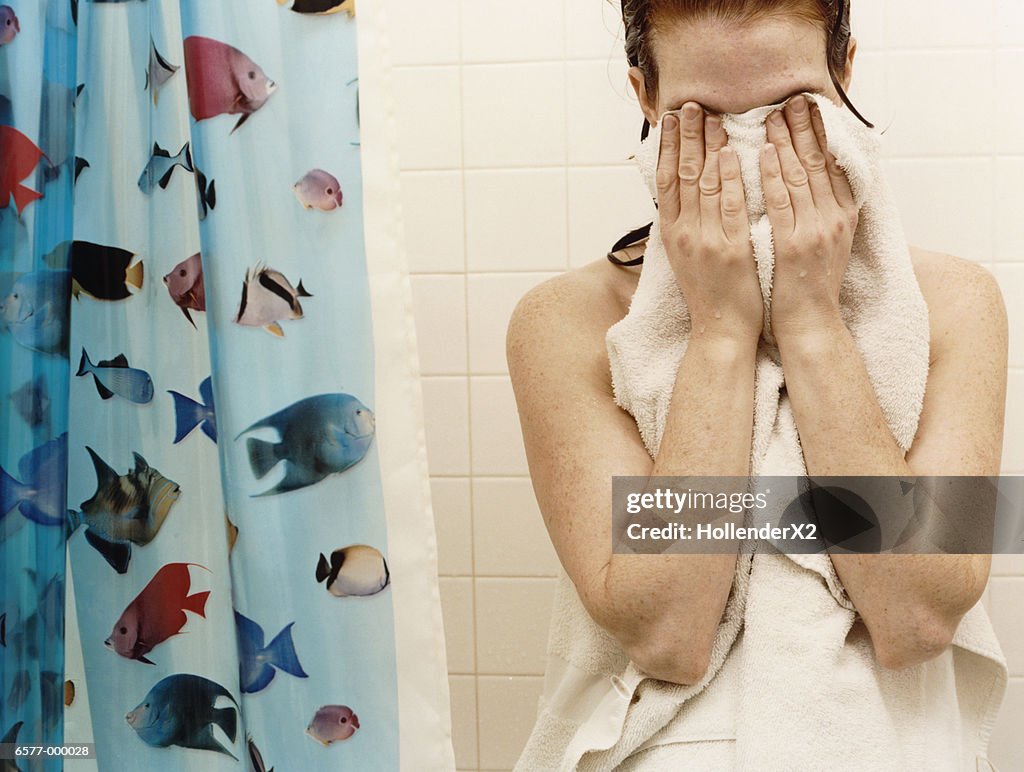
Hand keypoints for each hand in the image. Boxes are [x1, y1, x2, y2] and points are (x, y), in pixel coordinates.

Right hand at [657, 103, 762, 344]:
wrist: (722, 331)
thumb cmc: (710, 292)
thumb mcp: (687, 255)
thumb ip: (688, 221)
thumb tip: (688, 189)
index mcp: (671, 233)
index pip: (666, 180)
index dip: (668, 147)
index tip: (672, 119)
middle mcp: (684, 233)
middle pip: (683, 175)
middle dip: (687, 137)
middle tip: (692, 105)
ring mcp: (706, 240)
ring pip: (704, 184)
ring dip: (708, 146)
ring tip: (713, 116)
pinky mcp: (730, 249)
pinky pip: (730, 205)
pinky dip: (730, 177)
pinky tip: (733, 152)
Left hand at [761, 95, 858, 340]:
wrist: (809, 324)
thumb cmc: (809, 285)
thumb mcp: (826, 242)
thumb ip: (822, 211)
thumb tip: (815, 180)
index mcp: (842, 216)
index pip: (834, 164)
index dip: (824, 133)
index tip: (813, 106)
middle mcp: (833, 219)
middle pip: (819, 163)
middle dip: (806, 128)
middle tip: (794, 98)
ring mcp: (815, 231)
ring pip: (800, 176)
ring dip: (786, 141)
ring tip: (773, 114)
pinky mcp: (793, 245)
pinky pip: (781, 202)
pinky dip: (773, 174)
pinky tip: (764, 151)